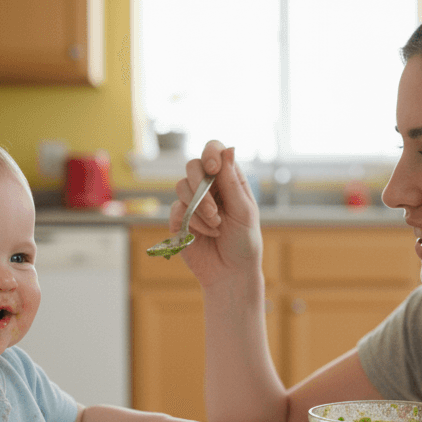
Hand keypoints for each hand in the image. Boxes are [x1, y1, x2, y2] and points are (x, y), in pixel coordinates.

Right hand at [172, 140, 262, 286]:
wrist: (230, 272)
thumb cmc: (244, 242)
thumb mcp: (244, 211)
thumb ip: (232, 181)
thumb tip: (228, 148)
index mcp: (228, 180)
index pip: (214, 151)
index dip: (210, 152)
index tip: (213, 167)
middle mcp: (209, 187)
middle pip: (193, 166)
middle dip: (201, 185)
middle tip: (215, 210)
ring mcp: (191, 202)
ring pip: (181, 186)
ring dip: (200, 207)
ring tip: (216, 226)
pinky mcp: (178, 218)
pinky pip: (177, 209)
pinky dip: (193, 222)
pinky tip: (206, 234)